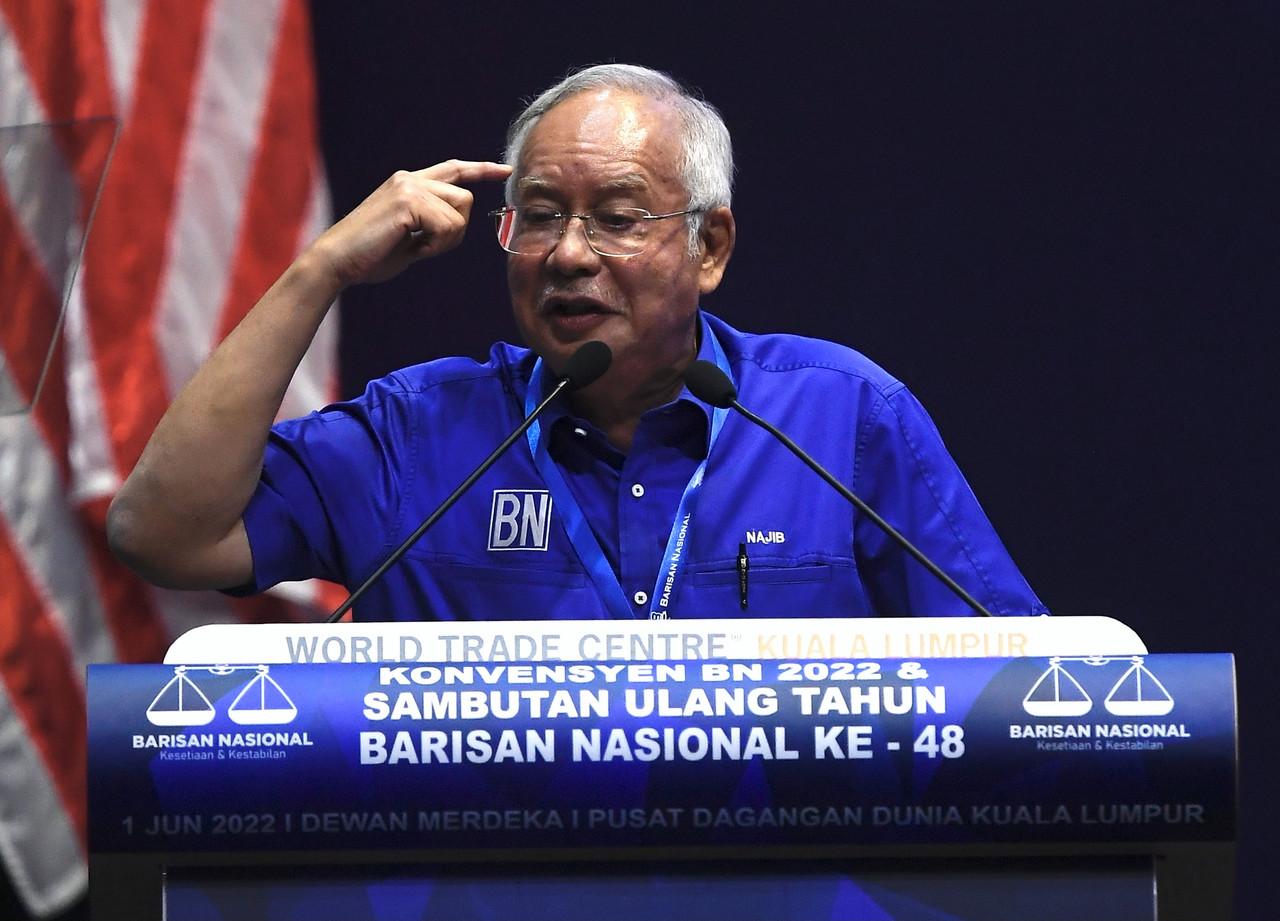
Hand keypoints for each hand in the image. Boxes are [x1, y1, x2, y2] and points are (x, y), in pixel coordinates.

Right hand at [309, 159, 511, 288]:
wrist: (337, 261)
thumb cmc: (368, 257)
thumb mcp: (407, 238)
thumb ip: (429, 226)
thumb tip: (453, 226)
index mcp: (408, 184)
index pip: (454, 169)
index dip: (481, 169)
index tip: (505, 170)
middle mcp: (410, 179)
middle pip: (466, 198)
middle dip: (456, 231)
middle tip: (426, 248)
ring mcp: (409, 187)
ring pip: (461, 213)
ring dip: (446, 240)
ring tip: (416, 247)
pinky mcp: (408, 200)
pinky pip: (448, 225)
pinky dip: (436, 245)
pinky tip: (412, 248)